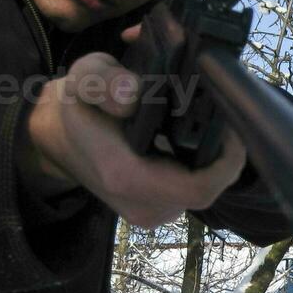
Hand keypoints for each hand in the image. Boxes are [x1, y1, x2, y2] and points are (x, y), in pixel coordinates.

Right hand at [16, 50, 245, 228]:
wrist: (58, 138)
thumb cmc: (76, 107)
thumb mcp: (83, 80)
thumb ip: (104, 84)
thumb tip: (133, 94)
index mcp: (126, 178)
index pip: (199, 186)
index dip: (227, 160)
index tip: (234, 124)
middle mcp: (143, 206)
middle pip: (209, 188)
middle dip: (224, 153)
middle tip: (227, 114)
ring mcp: (152, 212)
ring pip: (203, 190)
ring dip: (214, 159)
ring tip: (216, 122)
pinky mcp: (158, 209)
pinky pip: (192, 190)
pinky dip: (201, 166)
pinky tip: (200, 139)